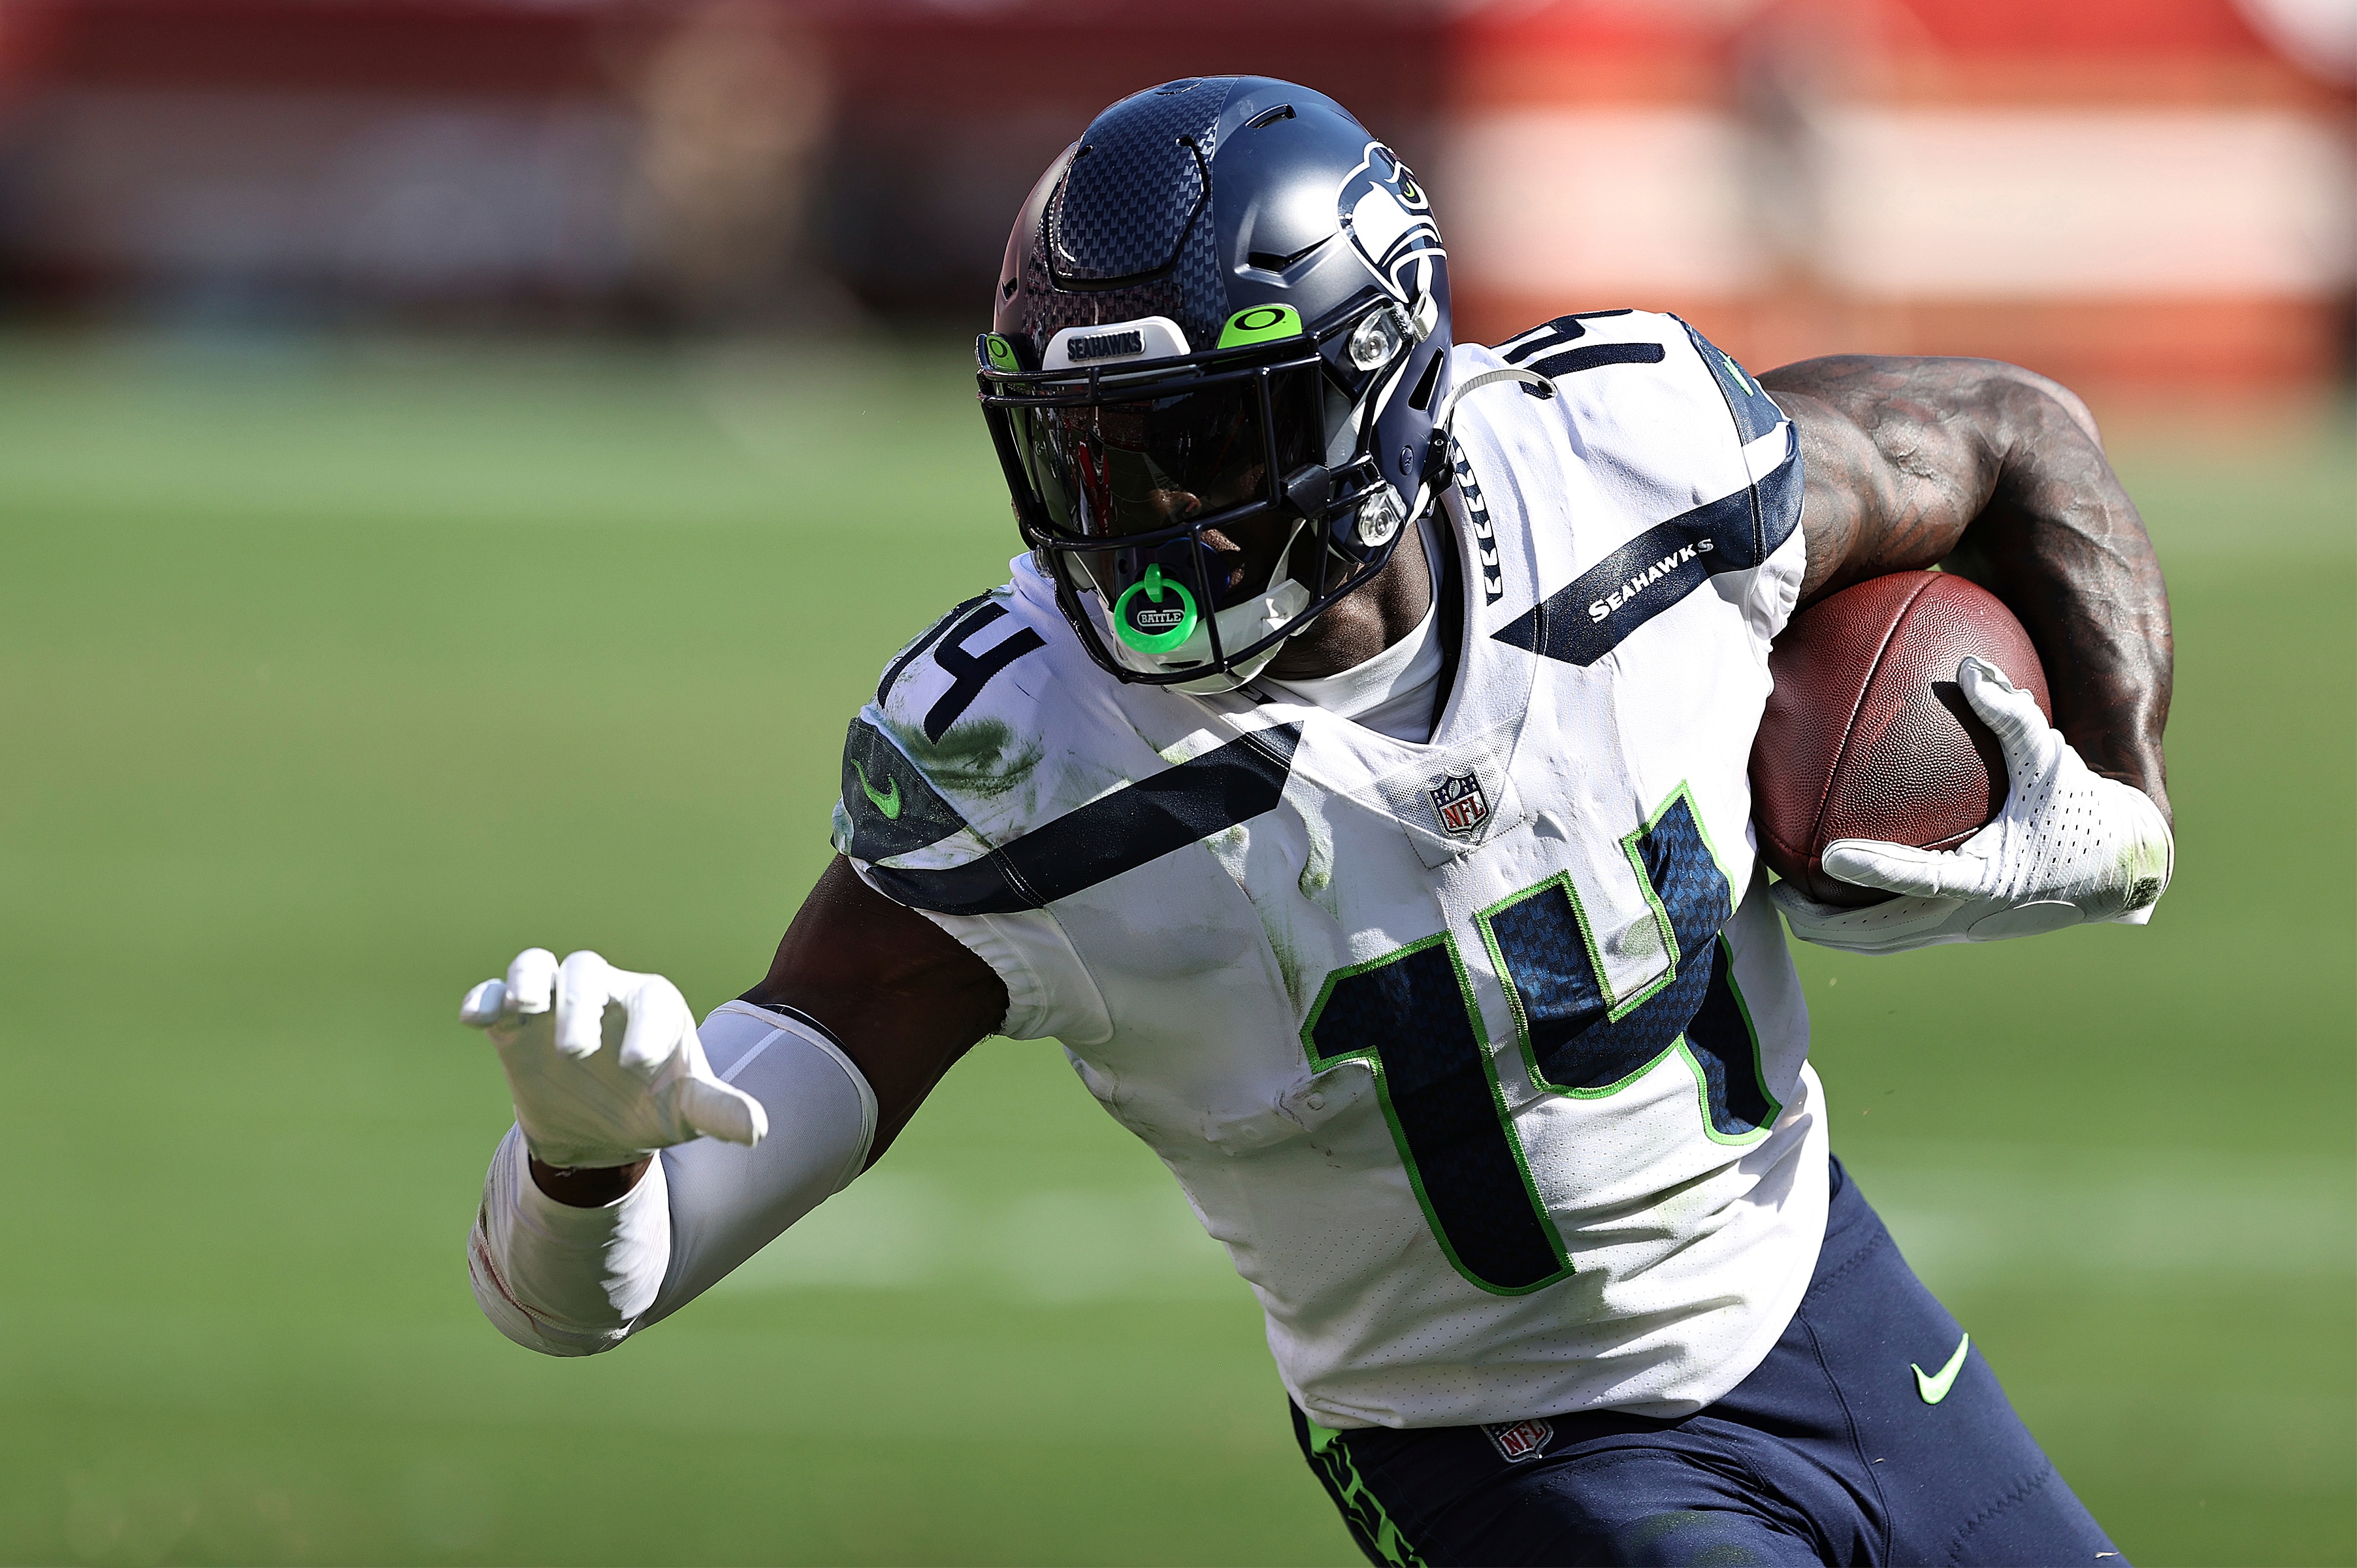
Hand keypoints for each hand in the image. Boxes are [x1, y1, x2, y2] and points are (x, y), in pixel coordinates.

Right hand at [459, 949, 766, 1168]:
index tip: (639, 1068)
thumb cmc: (654, 1107)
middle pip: (586, 970)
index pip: (651, 1000)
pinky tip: (475, 1018)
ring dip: (528, 980)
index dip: (646, 1028)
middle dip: (579, 1003)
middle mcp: (603, 993)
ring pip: (538, 965)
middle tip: (575, 1052)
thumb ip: (718, 1111)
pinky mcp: (513, 1024)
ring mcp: (554, 1004)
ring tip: (524, 1010)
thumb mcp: (687, 1112)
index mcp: (652, 1006)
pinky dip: (484, 998)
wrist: (601, 1130)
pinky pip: (494, 995)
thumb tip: (759, 1129)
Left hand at [1770, 656, 2172, 954]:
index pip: (1920, 879)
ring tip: (1785, 900)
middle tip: (1772, 891)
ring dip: (1834, 929)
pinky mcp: (1962, 930)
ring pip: (1884, 942)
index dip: (1873, 869)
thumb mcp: (2053, 759)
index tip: (1826, 857)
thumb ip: (2011, 713)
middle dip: (1822, 921)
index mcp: (1990, 878)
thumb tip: (1968, 666)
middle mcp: (1969, 915)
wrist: (2123, 869)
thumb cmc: (2085, 809)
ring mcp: (1963, 930)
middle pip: (1880, 934)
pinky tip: (1829, 891)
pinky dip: (1860, 922)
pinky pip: (1900, 932)